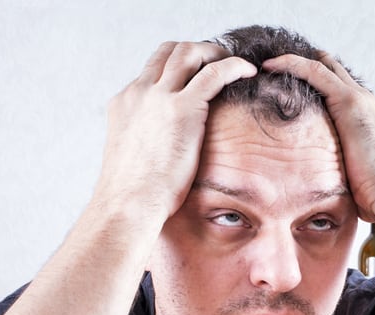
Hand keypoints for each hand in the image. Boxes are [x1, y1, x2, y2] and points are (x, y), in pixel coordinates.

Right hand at [92, 41, 256, 226]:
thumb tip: (160, 154)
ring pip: (189, 52)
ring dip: (215, 53)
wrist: (128, 203)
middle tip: (220, 62)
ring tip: (236, 64)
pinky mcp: (182, 108)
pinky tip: (249, 72)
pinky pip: (215, 73)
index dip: (177, 66)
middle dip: (197, 51)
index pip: (153, 69)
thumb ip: (146, 142)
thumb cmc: (133, 195)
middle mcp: (139, 92)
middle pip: (169, 51)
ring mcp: (159, 96)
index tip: (198, 75)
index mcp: (125, 102)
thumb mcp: (134, 157)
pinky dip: (234, 66)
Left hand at [261, 53, 374, 222]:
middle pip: (331, 71)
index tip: (284, 83)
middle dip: (302, 64)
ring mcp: (358, 99)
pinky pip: (315, 72)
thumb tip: (317, 191)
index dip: (311, 81)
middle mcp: (363, 102)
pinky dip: (292, 64)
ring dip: (293, 61)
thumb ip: (335, 172)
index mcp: (364, 119)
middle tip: (272, 65)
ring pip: (320, 66)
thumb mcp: (350, 178)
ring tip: (266, 62)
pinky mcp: (349, 101)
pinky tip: (270, 66)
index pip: (336, 89)